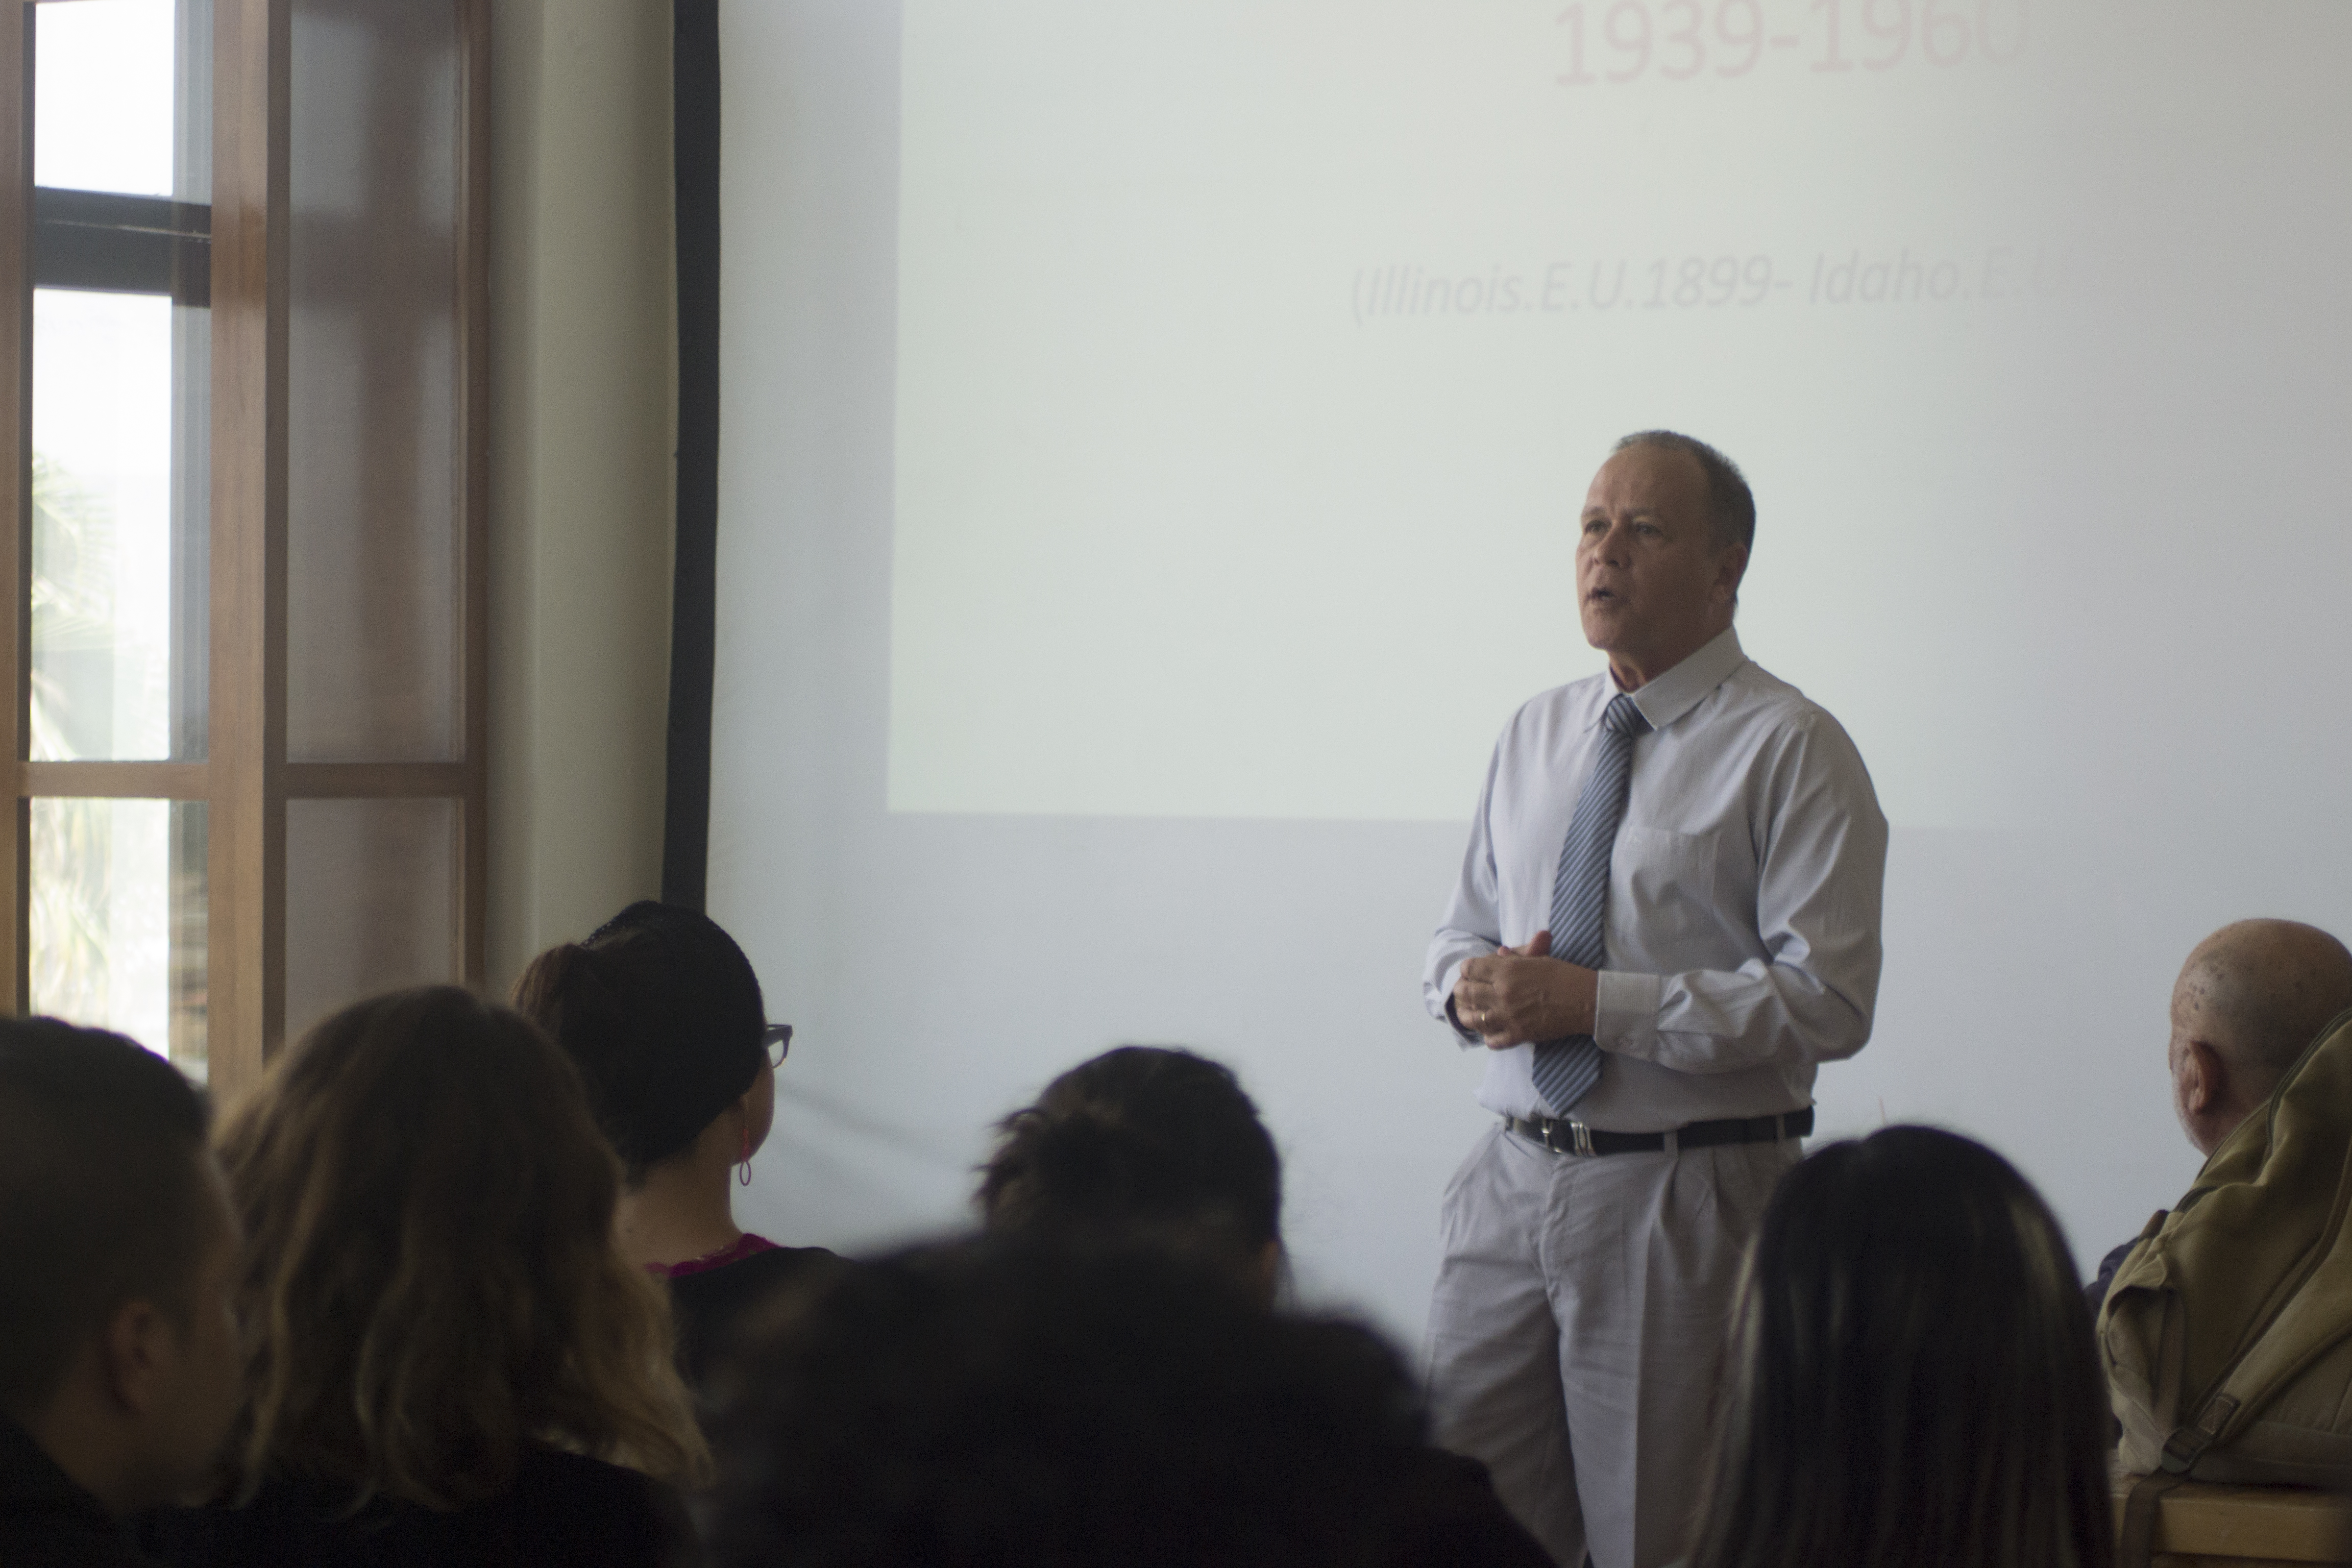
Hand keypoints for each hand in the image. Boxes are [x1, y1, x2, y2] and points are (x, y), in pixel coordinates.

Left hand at [1453, 931, 1598, 1049]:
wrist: (1587, 1001)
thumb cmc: (1565, 975)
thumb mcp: (1539, 959)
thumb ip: (1515, 957)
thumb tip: (1498, 953)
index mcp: (1508, 970)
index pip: (1471, 968)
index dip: (1467, 969)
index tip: (1469, 972)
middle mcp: (1503, 993)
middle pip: (1466, 992)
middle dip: (1461, 990)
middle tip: (1462, 991)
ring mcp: (1509, 1016)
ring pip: (1473, 1018)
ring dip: (1468, 1014)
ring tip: (1469, 1012)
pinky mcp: (1518, 1035)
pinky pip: (1492, 1040)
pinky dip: (1488, 1037)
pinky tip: (1490, 1031)